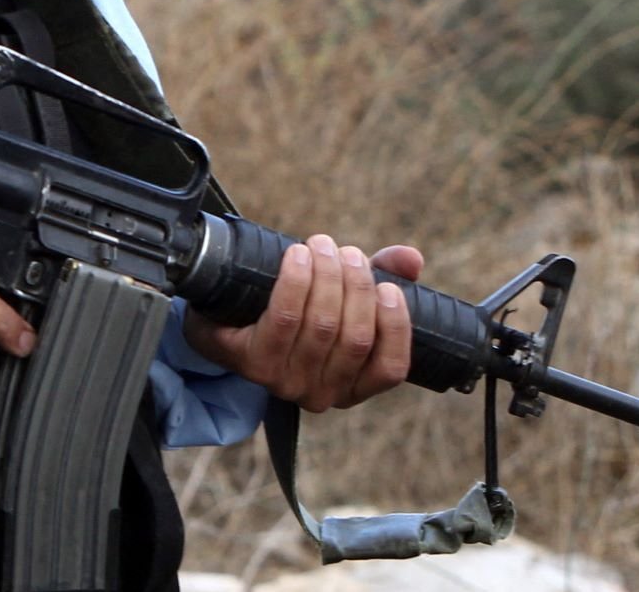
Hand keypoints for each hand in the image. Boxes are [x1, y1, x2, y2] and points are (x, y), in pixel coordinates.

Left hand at [183, 234, 423, 412]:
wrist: (225, 318)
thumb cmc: (295, 309)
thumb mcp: (343, 295)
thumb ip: (382, 277)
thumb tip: (412, 259)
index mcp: (353, 385)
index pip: (391, 368)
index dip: (395, 326)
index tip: (388, 287)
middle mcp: (322, 393)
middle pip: (354, 337)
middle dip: (356, 285)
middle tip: (347, 252)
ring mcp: (285, 382)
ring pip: (322, 325)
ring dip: (326, 276)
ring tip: (322, 245)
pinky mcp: (252, 363)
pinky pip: (284, 318)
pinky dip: (296, 281)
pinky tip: (297, 255)